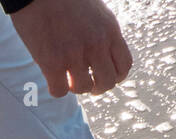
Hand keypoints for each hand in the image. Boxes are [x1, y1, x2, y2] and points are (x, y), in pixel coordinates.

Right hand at [10, 0, 133, 97]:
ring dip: (75, 87)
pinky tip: (52, 79)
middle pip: (107, 82)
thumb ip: (102, 31)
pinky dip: (56, 88)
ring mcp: (74, 54)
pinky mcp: (52, 62)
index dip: (115, 76)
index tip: (103, 76)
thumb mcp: (95, 10)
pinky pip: (59, 91)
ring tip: (67, 78)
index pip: (124, 65)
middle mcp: (96, 43)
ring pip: (83, 88)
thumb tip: (102, 52)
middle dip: (97, 87)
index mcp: (109, 30)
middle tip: (88, 84)